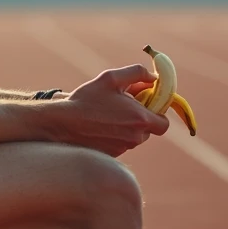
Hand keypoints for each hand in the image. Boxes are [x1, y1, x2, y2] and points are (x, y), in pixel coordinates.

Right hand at [56, 65, 170, 156]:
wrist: (63, 124)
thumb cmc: (87, 100)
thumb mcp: (111, 78)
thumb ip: (136, 73)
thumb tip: (153, 77)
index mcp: (140, 118)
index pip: (164, 123)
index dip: (158, 112)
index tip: (146, 103)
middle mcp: (135, 137)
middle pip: (149, 129)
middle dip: (140, 117)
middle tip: (124, 104)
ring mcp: (124, 148)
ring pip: (134, 136)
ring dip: (127, 125)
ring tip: (108, 113)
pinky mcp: (112, 155)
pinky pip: (122, 143)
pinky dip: (116, 134)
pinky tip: (100, 124)